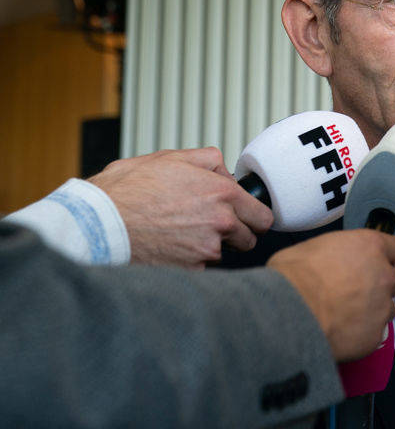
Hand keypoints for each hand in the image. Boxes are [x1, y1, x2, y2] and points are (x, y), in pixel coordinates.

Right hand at [88, 147, 274, 267]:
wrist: (97, 223)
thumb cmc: (128, 190)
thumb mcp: (169, 158)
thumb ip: (208, 161)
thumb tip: (225, 173)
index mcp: (222, 193)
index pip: (263, 216)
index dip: (253, 217)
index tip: (245, 218)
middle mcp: (221, 223)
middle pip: (249, 239)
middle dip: (236, 235)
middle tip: (212, 227)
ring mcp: (207, 250)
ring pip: (222, 254)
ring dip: (208, 247)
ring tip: (179, 234)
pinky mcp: (190, 270)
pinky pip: (200, 268)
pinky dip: (188, 261)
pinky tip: (168, 247)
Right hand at [268, 229, 394, 361]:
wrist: (287, 315)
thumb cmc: (292, 277)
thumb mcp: (311, 249)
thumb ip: (336, 255)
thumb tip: (332, 264)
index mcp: (370, 247)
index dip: (385, 258)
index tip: (376, 265)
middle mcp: (383, 276)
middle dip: (381, 286)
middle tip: (358, 293)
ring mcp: (382, 307)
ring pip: (388, 308)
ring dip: (373, 311)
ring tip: (346, 317)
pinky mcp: (375, 335)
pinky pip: (374, 333)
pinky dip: (361, 334)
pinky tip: (341, 333)